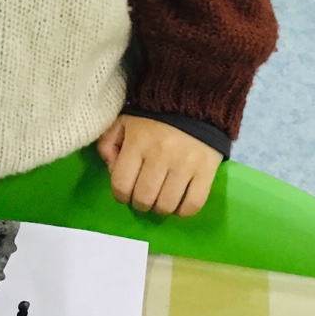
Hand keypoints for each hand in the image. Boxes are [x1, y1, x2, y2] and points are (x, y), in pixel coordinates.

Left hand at [98, 115, 222, 217]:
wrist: (195, 104)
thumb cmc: (154, 117)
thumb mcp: (123, 122)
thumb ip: (108, 144)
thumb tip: (111, 170)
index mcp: (137, 142)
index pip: (121, 185)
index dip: (120, 195)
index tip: (125, 193)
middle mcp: (160, 155)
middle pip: (144, 199)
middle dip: (140, 203)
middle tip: (144, 197)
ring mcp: (185, 164)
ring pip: (167, 205)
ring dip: (160, 208)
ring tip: (161, 200)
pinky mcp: (206, 171)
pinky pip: (193, 204)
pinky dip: (183, 211)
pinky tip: (178, 203)